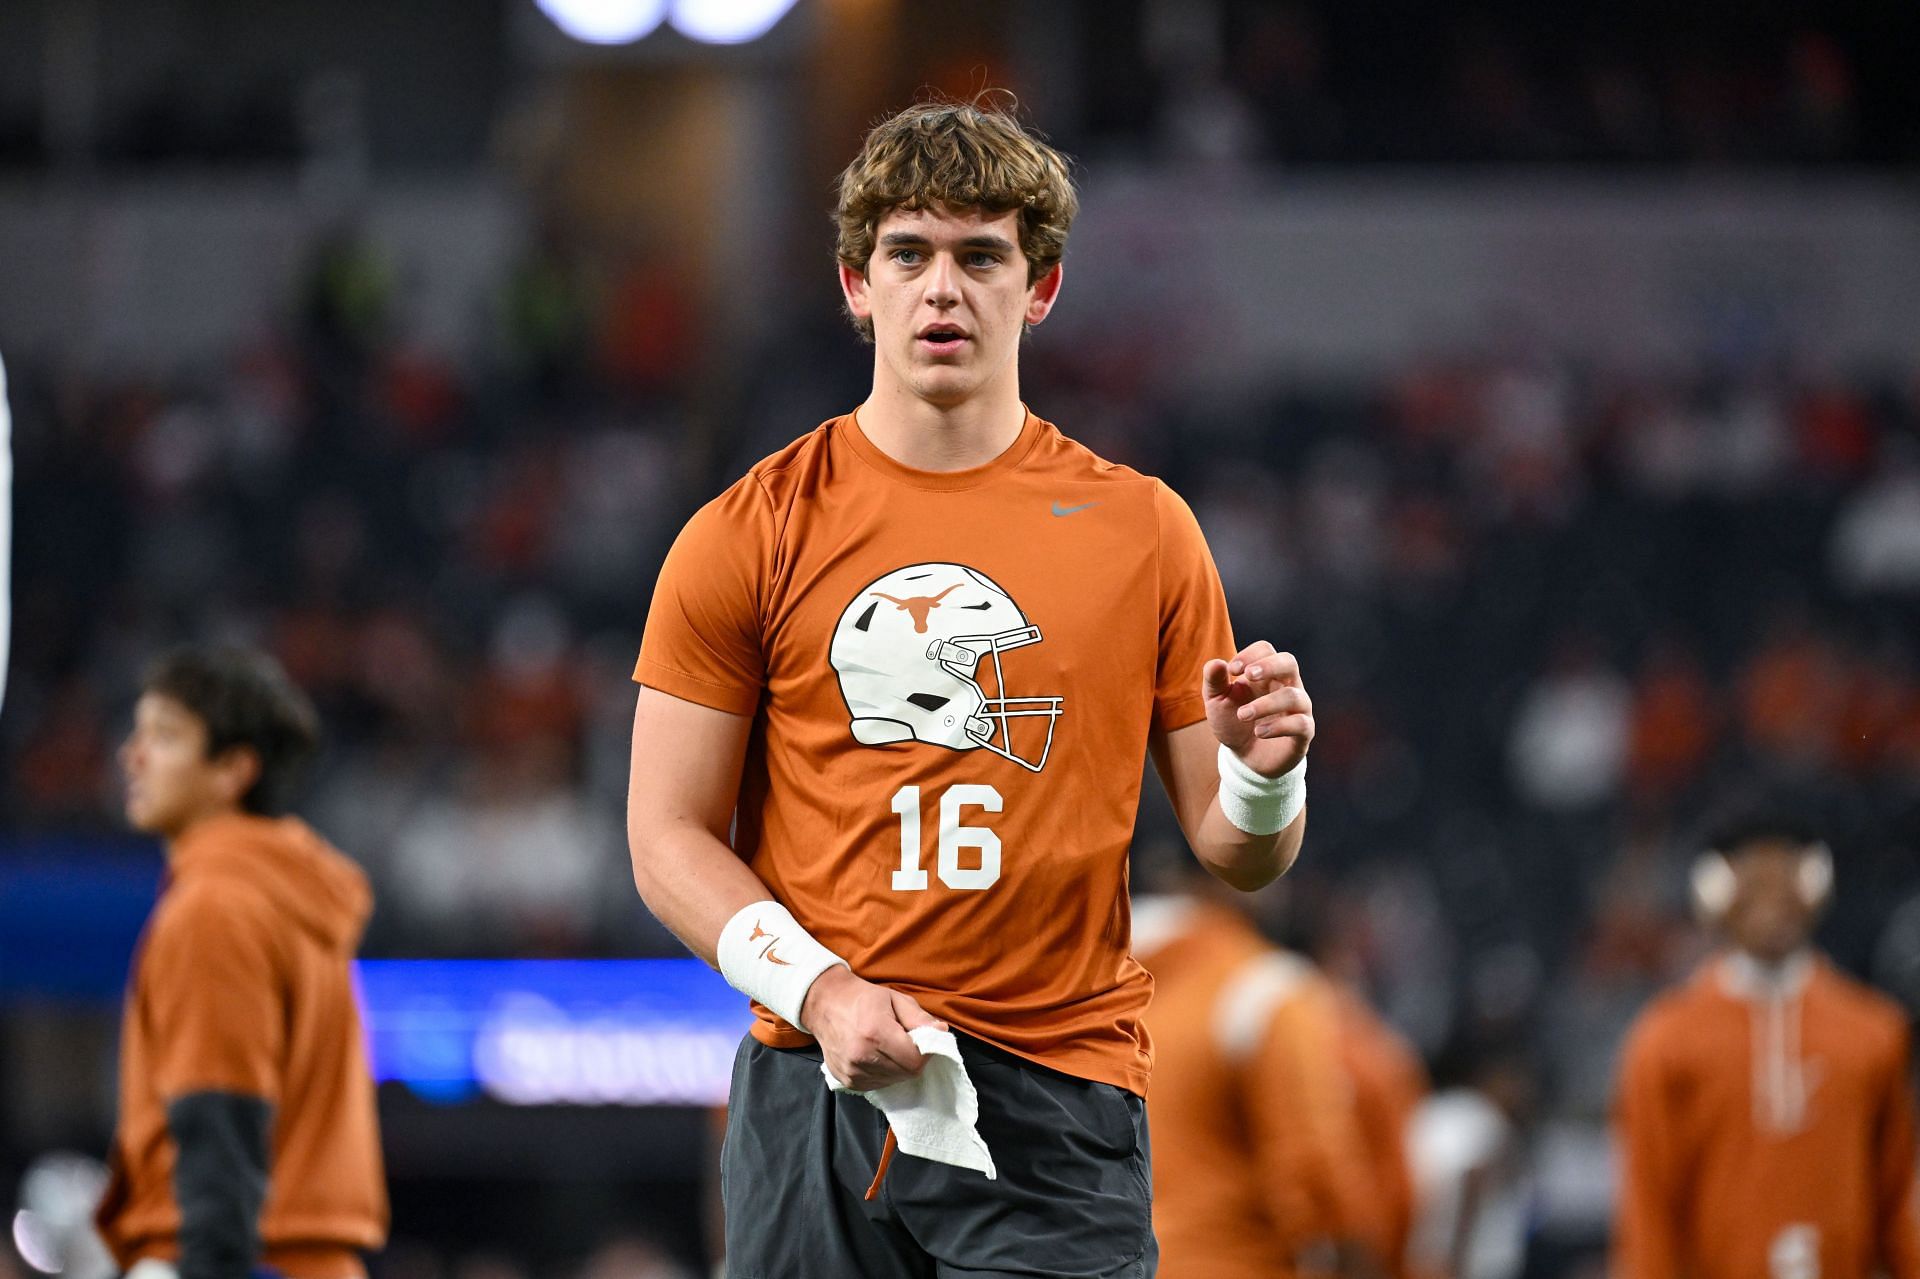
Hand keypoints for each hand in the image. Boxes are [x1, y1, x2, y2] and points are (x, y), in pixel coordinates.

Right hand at [800, 966, 947, 1090]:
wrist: (825, 1004)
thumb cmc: (863, 998)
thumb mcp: (895, 998)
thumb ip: (919, 1018)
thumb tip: (941, 1032)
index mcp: (875, 1032)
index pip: (915, 1060)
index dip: (926, 1052)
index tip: (923, 1040)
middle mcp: (861, 1056)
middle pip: (906, 1073)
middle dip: (913, 1059)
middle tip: (906, 1041)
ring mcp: (852, 1071)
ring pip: (894, 1081)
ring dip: (899, 1067)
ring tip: (889, 1046)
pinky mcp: (847, 1081)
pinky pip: (878, 1085)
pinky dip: (885, 1073)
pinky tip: (877, 1055)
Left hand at [1202, 641, 1312, 778]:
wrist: (1245, 756)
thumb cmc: (1233, 721)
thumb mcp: (1217, 701)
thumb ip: (1214, 681)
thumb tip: (1216, 663)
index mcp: (1265, 674)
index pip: (1266, 649)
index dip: (1250, 654)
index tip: (1231, 670)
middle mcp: (1286, 685)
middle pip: (1289, 662)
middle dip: (1269, 665)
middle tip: (1249, 676)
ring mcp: (1298, 708)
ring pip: (1293, 696)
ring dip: (1265, 704)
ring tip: (1242, 715)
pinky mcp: (1304, 732)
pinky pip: (1301, 723)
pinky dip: (1278, 727)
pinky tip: (1258, 732)